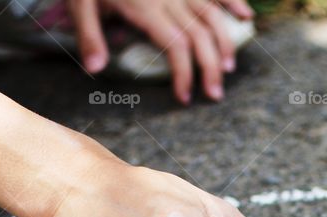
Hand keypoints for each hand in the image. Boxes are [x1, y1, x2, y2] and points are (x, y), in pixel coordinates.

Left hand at [68, 0, 254, 103]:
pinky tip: (246, 15)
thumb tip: (95, 69)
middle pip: (199, 35)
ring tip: (230, 67)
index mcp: (145, 7)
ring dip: (224, 41)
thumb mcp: (80, 3)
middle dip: (210, 67)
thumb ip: (89, 35)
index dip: (183, 74)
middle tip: (215, 94)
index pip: (174, 46)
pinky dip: (232, 0)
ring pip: (211, 14)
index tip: (184, 97)